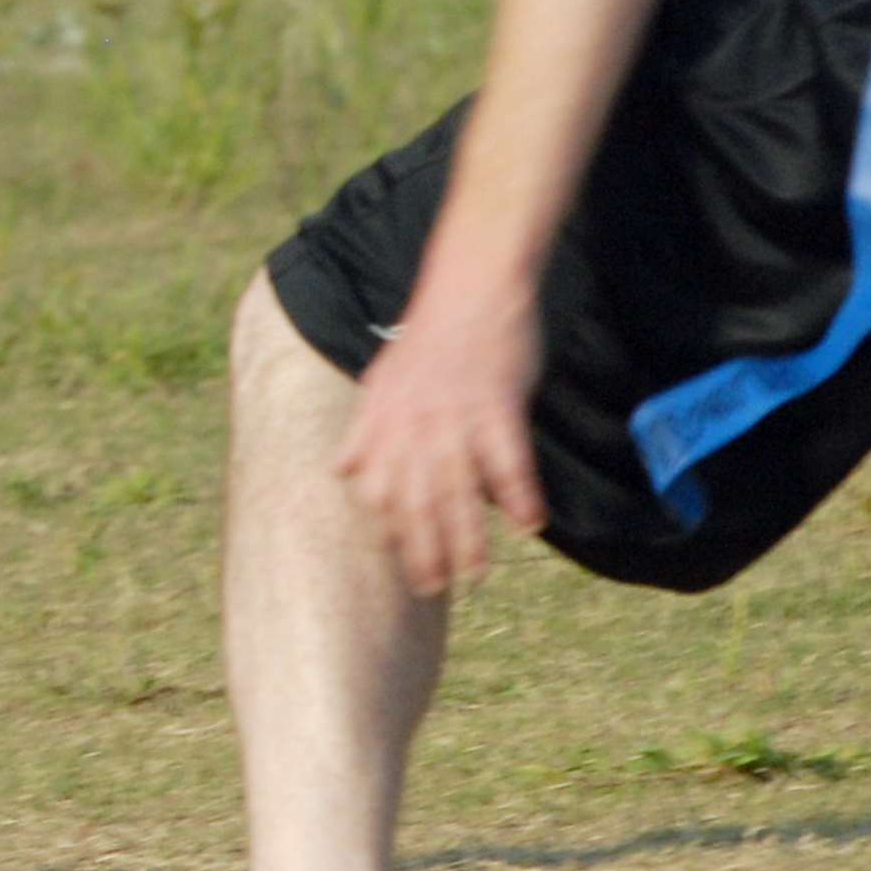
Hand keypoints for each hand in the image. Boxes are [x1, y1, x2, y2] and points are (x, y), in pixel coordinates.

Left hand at [333, 274, 549, 595]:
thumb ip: (363, 431)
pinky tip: (528, 523)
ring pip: (458, 487)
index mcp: (385, 419)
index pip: (378, 488)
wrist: (470, 283)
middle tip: (431, 587)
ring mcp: (455, 413)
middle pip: (415, 497)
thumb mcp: (382, 380)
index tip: (399, 562)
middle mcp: (413, 422)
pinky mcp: (496, 401)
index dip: (388, 527)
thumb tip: (342, 472)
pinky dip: (518, 491)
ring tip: (475, 575)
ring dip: (467, 535)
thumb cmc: (431, 337)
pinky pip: (507, 456)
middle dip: (421, 547)